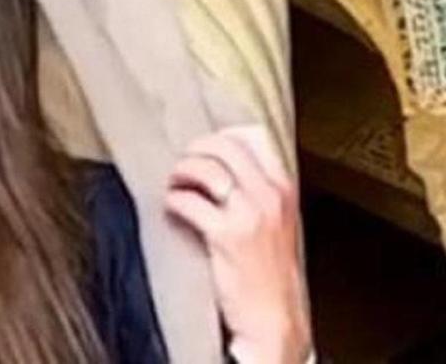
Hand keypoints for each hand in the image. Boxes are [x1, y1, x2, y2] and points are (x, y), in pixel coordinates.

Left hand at [164, 125, 311, 362]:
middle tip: (182, 164)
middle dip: (195, 150)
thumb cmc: (269, 273)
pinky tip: (172, 206)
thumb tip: (222, 162)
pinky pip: (189, 201)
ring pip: (205, 168)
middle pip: (224, 147)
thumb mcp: (277, 222)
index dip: (220, 137)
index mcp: (284, 189)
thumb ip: (258, 191)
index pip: (253, 139)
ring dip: (181, 172)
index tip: (204, 148)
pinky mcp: (225, 236)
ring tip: (174, 183)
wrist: (273, 319)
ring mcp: (249, 215)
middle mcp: (270, 197)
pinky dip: (174, 200)